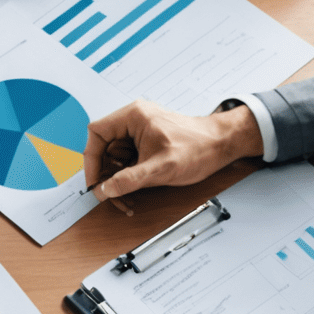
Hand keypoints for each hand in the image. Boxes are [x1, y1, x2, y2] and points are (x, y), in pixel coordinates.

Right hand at [85, 100, 263, 203]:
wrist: (222, 145)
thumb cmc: (198, 148)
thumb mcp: (161, 168)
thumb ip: (129, 180)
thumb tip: (105, 190)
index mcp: (132, 116)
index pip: (97, 134)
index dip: (91, 159)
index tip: (94, 181)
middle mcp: (133, 120)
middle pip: (104, 148)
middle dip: (106, 174)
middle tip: (109, 194)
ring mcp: (140, 131)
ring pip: (115, 157)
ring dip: (117, 178)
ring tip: (125, 197)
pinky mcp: (146, 142)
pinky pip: (128, 159)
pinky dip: (128, 176)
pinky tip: (134, 190)